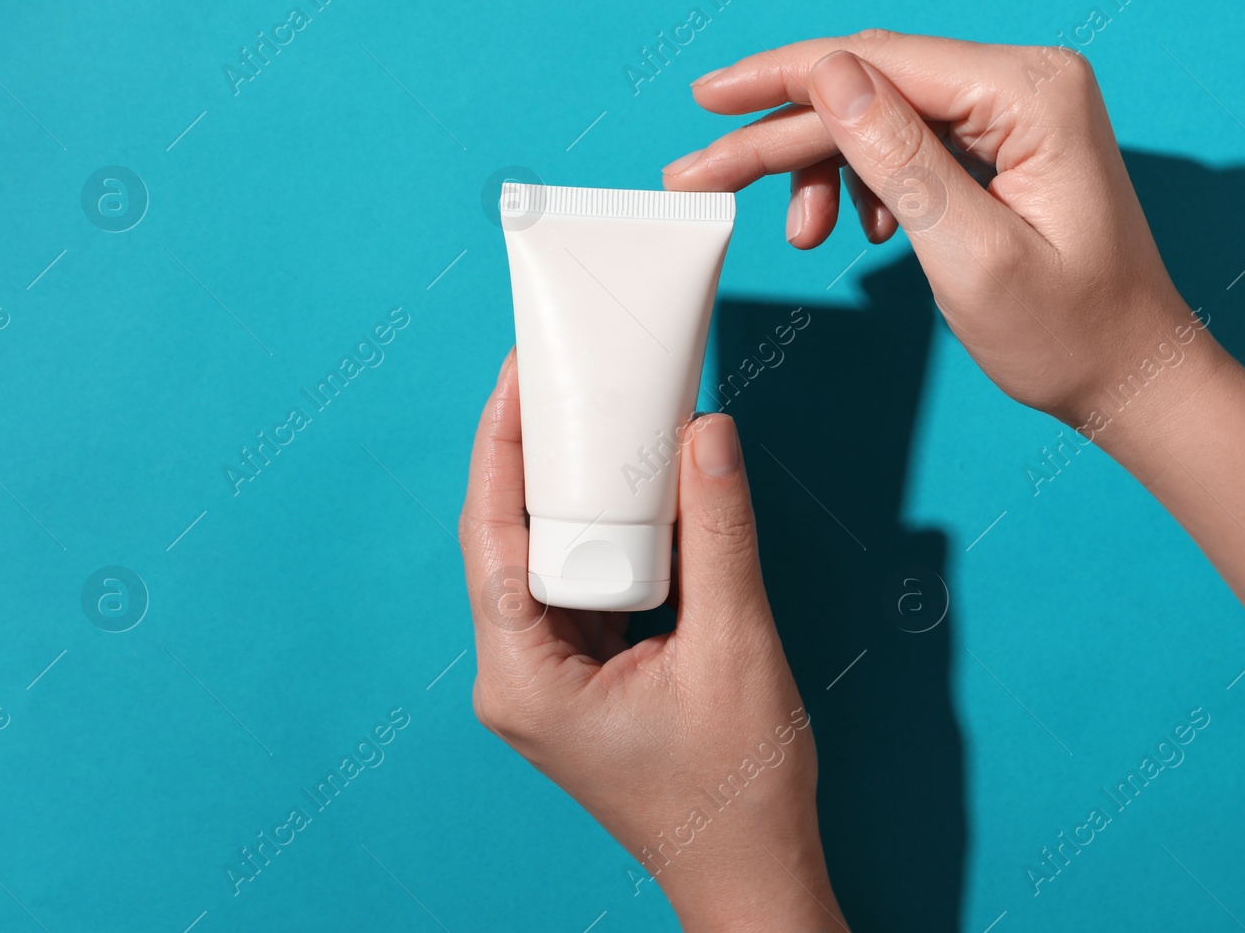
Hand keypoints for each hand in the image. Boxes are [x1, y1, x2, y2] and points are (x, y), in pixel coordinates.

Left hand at [458, 352, 846, 932]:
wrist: (752, 873)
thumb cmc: (736, 790)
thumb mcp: (735, 649)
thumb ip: (720, 537)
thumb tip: (705, 435)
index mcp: (524, 677)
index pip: (492, 533)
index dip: (501, 444)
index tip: (519, 371)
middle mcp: (518, 676)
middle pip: (511, 538)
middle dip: (539, 455)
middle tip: (568, 376)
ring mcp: (548, 679)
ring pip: (547, 558)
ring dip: (578, 493)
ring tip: (603, 418)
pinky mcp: (582, 677)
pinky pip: (583, 585)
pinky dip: (609, 536)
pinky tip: (640, 493)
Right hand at [661, 29, 1217, 424]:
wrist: (1131, 375)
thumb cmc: (1070, 335)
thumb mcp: (972, 257)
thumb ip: (900, 161)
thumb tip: (829, 77)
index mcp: (1032, 94)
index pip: (879, 60)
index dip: (781, 77)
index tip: (707, 99)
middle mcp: (1026, 83)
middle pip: (870, 85)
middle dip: (782, 133)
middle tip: (701, 173)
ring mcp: (1017, 111)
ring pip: (880, 114)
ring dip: (822, 166)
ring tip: (801, 235)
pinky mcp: (1004, 143)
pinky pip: (908, 142)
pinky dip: (864, 181)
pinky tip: (858, 230)